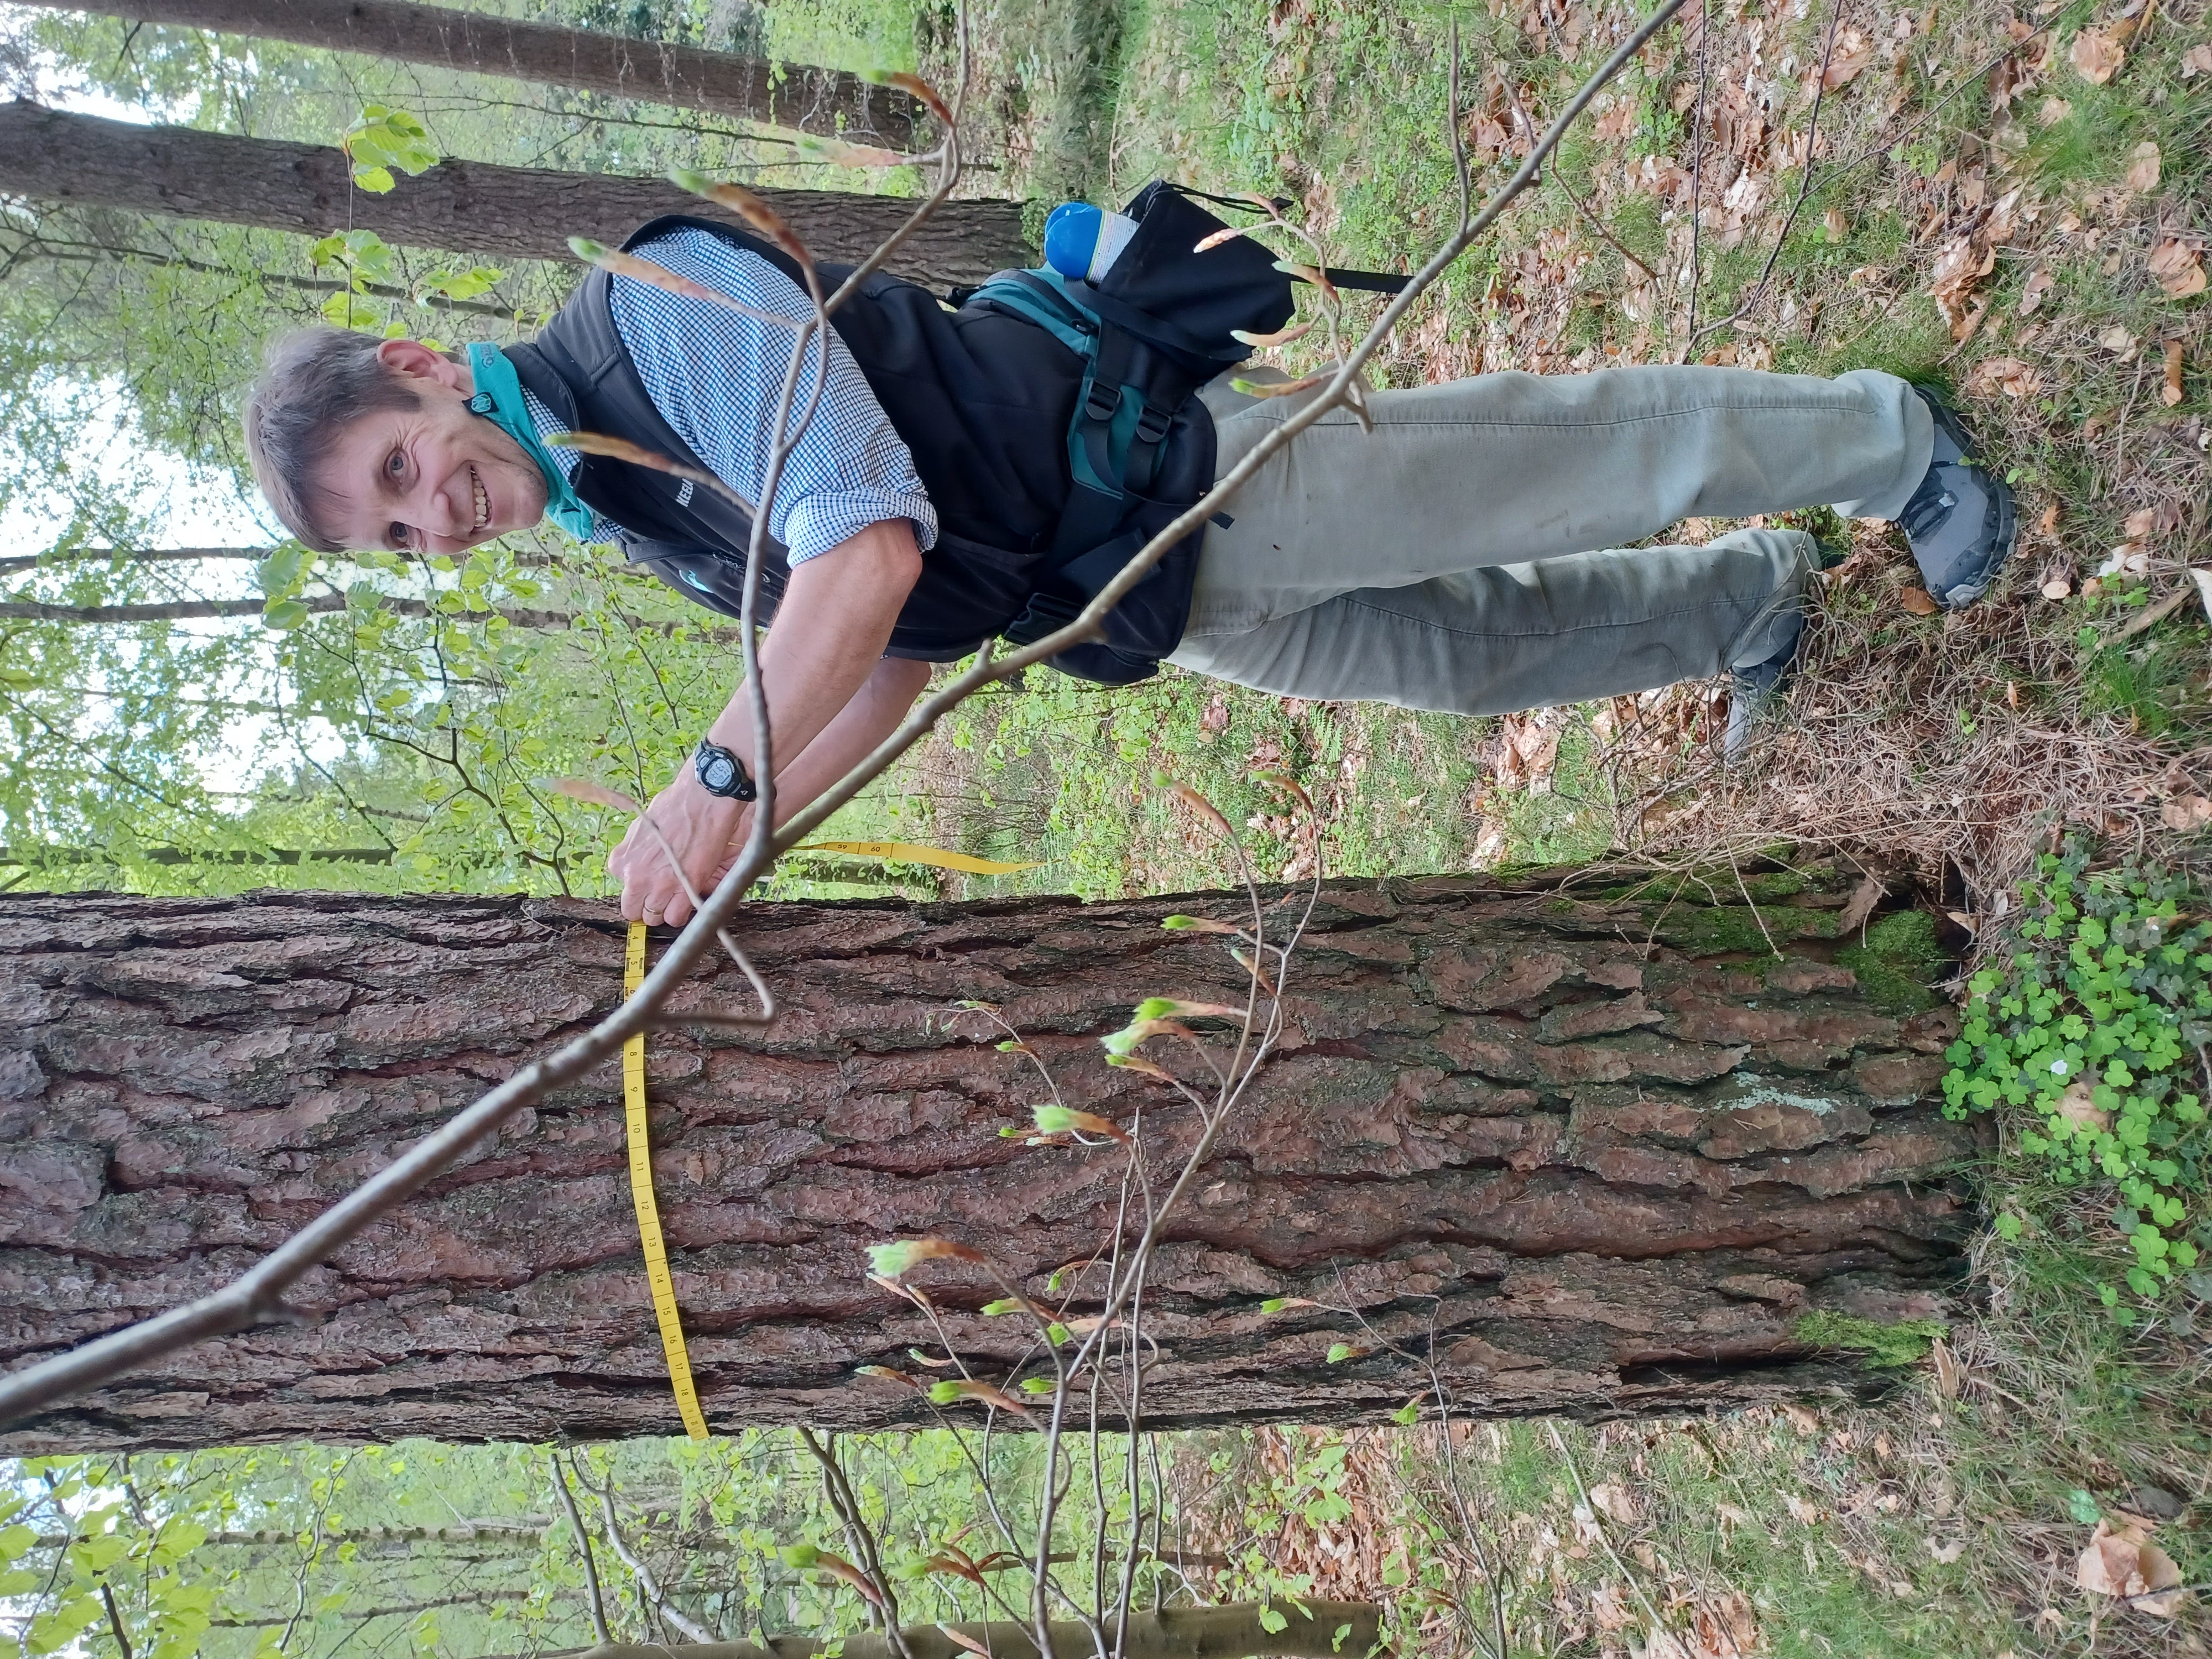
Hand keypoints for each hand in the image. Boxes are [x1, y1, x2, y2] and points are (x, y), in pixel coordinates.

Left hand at [608, 766, 746, 926]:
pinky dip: (681, 913)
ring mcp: (657, 886)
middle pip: (633, 910)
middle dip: (647, 905)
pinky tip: (688, 899)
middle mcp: (634, 877)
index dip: (640, 886)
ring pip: (654, 917)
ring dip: (665, 910)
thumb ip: (635, 852)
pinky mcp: (682, 890)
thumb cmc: (675, 806)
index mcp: (621, 861)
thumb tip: (640, 863)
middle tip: (662, 895)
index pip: (623, 889)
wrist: (701, 800)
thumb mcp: (642, 828)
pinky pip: (675, 918)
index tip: (651, 881)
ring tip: (677, 896)